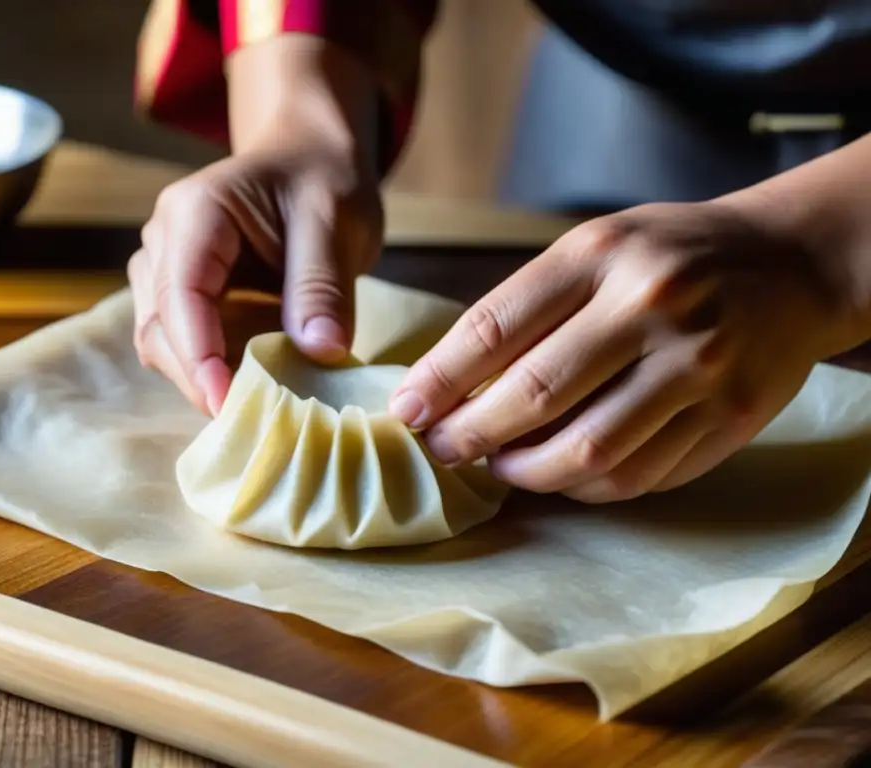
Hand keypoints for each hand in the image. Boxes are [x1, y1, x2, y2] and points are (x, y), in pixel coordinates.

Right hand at [128, 36, 381, 415]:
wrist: (309, 161)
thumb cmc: (322, 181)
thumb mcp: (336, 222)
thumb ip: (322, 285)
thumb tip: (320, 353)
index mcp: (196, 212)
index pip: (181, 292)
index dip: (198, 353)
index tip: (228, 402)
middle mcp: (165, 241)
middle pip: (160, 327)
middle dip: (199, 378)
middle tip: (253, 421)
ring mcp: (165, 270)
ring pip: (162, 342)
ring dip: (202, 380)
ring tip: (257, 408)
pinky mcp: (182, 297)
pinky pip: (183, 345)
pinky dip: (211, 371)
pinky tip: (252, 389)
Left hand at [389, 201, 854, 502]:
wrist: (789, 264)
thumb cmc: (669, 256)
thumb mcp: (595, 249)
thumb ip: (528, 307)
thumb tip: (450, 385)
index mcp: (603, 255)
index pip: (495, 326)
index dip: (438, 380)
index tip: (406, 411)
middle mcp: (653, 307)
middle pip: (535, 395)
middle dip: (471, 433)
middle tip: (443, 448)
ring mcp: (699, 367)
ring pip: (587, 452)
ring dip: (526, 472)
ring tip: (500, 464)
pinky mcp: (731, 418)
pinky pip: (638, 477)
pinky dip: (584, 487)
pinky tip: (561, 473)